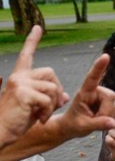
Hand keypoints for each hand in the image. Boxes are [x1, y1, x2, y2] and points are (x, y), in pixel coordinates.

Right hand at [0, 26, 67, 146]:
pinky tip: (40, 119)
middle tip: (48, 107)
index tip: (38, 28)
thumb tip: (63, 96)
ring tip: (42, 116)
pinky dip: (48, 112)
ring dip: (53, 105)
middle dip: (56, 91)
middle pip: (51, 73)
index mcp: (19, 77)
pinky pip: (48, 99)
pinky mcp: (23, 93)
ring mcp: (20, 83)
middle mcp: (18, 76)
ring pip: (53, 87)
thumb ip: (48, 98)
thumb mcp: (35, 107)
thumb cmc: (16, 121)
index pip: (27, 55)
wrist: (1, 132)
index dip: (33, 41)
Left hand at [58, 54, 114, 139]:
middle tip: (96, 121)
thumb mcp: (83, 126)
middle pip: (111, 96)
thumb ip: (98, 124)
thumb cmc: (73, 124)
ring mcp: (103, 98)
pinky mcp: (108, 104)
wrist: (72, 127)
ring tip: (96, 121)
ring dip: (109, 116)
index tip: (106, 56)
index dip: (99, 67)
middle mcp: (96, 92)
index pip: (92, 78)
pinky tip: (102, 121)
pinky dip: (111, 118)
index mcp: (85, 93)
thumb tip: (113, 123)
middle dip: (107, 111)